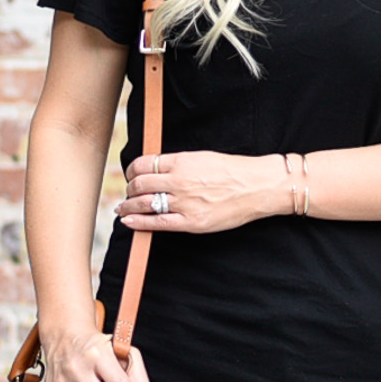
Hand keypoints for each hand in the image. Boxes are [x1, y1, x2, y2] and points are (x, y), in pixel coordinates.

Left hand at [118, 151, 284, 233]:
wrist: (257, 187)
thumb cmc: (234, 171)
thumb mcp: (203, 157)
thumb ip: (178, 163)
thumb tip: (156, 170)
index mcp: (182, 161)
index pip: (144, 164)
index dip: (132, 171)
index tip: (131, 176)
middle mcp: (179, 181)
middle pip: (140, 184)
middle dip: (129, 190)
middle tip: (128, 194)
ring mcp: (184, 203)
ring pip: (144, 203)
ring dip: (128, 207)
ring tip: (123, 209)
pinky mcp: (191, 222)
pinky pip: (157, 223)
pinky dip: (138, 222)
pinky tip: (129, 222)